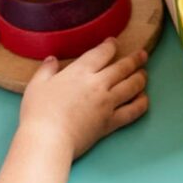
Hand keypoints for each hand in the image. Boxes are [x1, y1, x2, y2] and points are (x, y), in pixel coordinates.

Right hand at [19, 40, 150, 157]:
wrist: (49, 139)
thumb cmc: (39, 112)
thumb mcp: (37, 85)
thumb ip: (46, 70)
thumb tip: (52, 59)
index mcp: (81, 71)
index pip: (102, 53)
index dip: (111, 45)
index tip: (114, 42)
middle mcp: (98, 84)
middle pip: (123, 68)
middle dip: (135, 59)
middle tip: (143, 55)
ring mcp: (107, 103)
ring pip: (132, 86)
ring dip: (141, 78)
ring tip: (145, 74)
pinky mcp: (111, 122)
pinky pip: (132, 111)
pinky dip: (141, 104)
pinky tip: (144, 99)